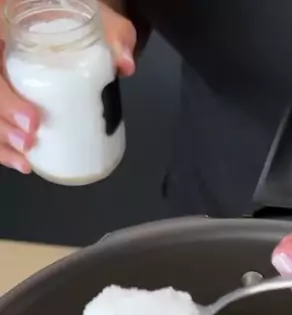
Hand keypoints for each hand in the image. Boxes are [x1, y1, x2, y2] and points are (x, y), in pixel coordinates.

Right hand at [0, 1, 135, 173]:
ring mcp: (3, 75)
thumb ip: (113, 34)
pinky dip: (5, 146)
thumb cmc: (76, 20)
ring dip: (2, 137)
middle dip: (5, 120)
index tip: (33, 120)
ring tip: (25, 157)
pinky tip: (21, 162)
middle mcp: (1, 50)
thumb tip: (124, 63)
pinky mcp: (8, 98)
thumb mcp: (98, 19)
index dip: (6, 97)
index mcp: (8, 21)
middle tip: (31, 138)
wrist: (69, 23)